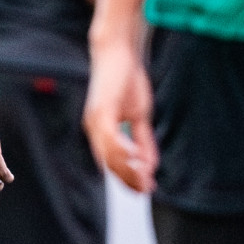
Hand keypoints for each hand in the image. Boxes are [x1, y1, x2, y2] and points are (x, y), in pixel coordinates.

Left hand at [83, 39, 157, 192]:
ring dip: (128, 170)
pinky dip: (122, 150)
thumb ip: (142, 139)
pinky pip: (110, 137)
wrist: (118, 53)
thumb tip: (149, 164)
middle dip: (129, 180)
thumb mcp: (139, 115)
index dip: (127, 179)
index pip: (111, 163)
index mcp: (101, 130)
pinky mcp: (101, 110)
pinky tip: (136, 159)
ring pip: (109, 154)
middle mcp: (94, 128)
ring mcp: (96, 119)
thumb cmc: (127, 81)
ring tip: (145, 179)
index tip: (144, 190)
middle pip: (110, 164)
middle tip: (147, 190)